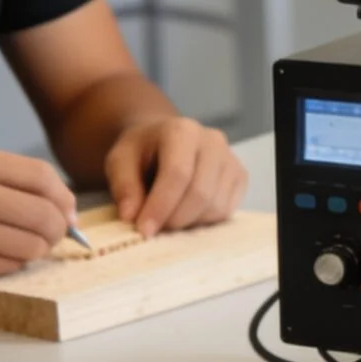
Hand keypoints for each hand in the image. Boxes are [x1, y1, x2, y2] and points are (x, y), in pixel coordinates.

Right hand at [0, 147, 73, 287]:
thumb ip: (5, 179)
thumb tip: (63, 206)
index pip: (42, 177)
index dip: (64, 197)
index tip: (67, 212)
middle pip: (44, 214)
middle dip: (58, 229)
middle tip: (52, 235)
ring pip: (31, 245)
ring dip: (35, 250)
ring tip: (17, 245)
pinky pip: (7, 266)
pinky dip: (10, 264)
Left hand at [105, 117, 246, 236]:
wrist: (163, 143)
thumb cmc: (142, 152)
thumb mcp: (120, 161)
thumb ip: (124, 186)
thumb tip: (131, 216)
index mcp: (182, 130)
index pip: (178, 173)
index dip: (161, 205)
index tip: (144, 229)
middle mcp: (213, 141)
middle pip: (200, 192)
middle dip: (174, 219)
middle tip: (154, 231)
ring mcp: (231, 158)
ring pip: (215, 206)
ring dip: (188, 223)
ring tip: (167, 218)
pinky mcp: (240, 176)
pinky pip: (225, 210)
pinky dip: (203, 221)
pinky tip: (185, 213)